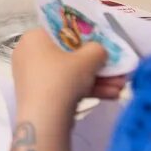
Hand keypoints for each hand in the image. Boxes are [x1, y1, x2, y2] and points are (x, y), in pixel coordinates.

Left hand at [12, 29, 126, 113]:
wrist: (44, 119)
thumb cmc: (62, 78)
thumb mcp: (88, 59)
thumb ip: (98, 49)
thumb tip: (99, 51)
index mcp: (34, 38)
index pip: (62, 31)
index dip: (86, 37)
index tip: (103, 45)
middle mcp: (29, 54)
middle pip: (69, 55)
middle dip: (97, 64)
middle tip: (118, 69)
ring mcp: (32, 76)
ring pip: (70, 73)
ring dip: (97, 79)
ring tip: (121, 86)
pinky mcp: (39, 94)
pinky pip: (64, 86)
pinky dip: (85, 90)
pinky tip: (111, 96)